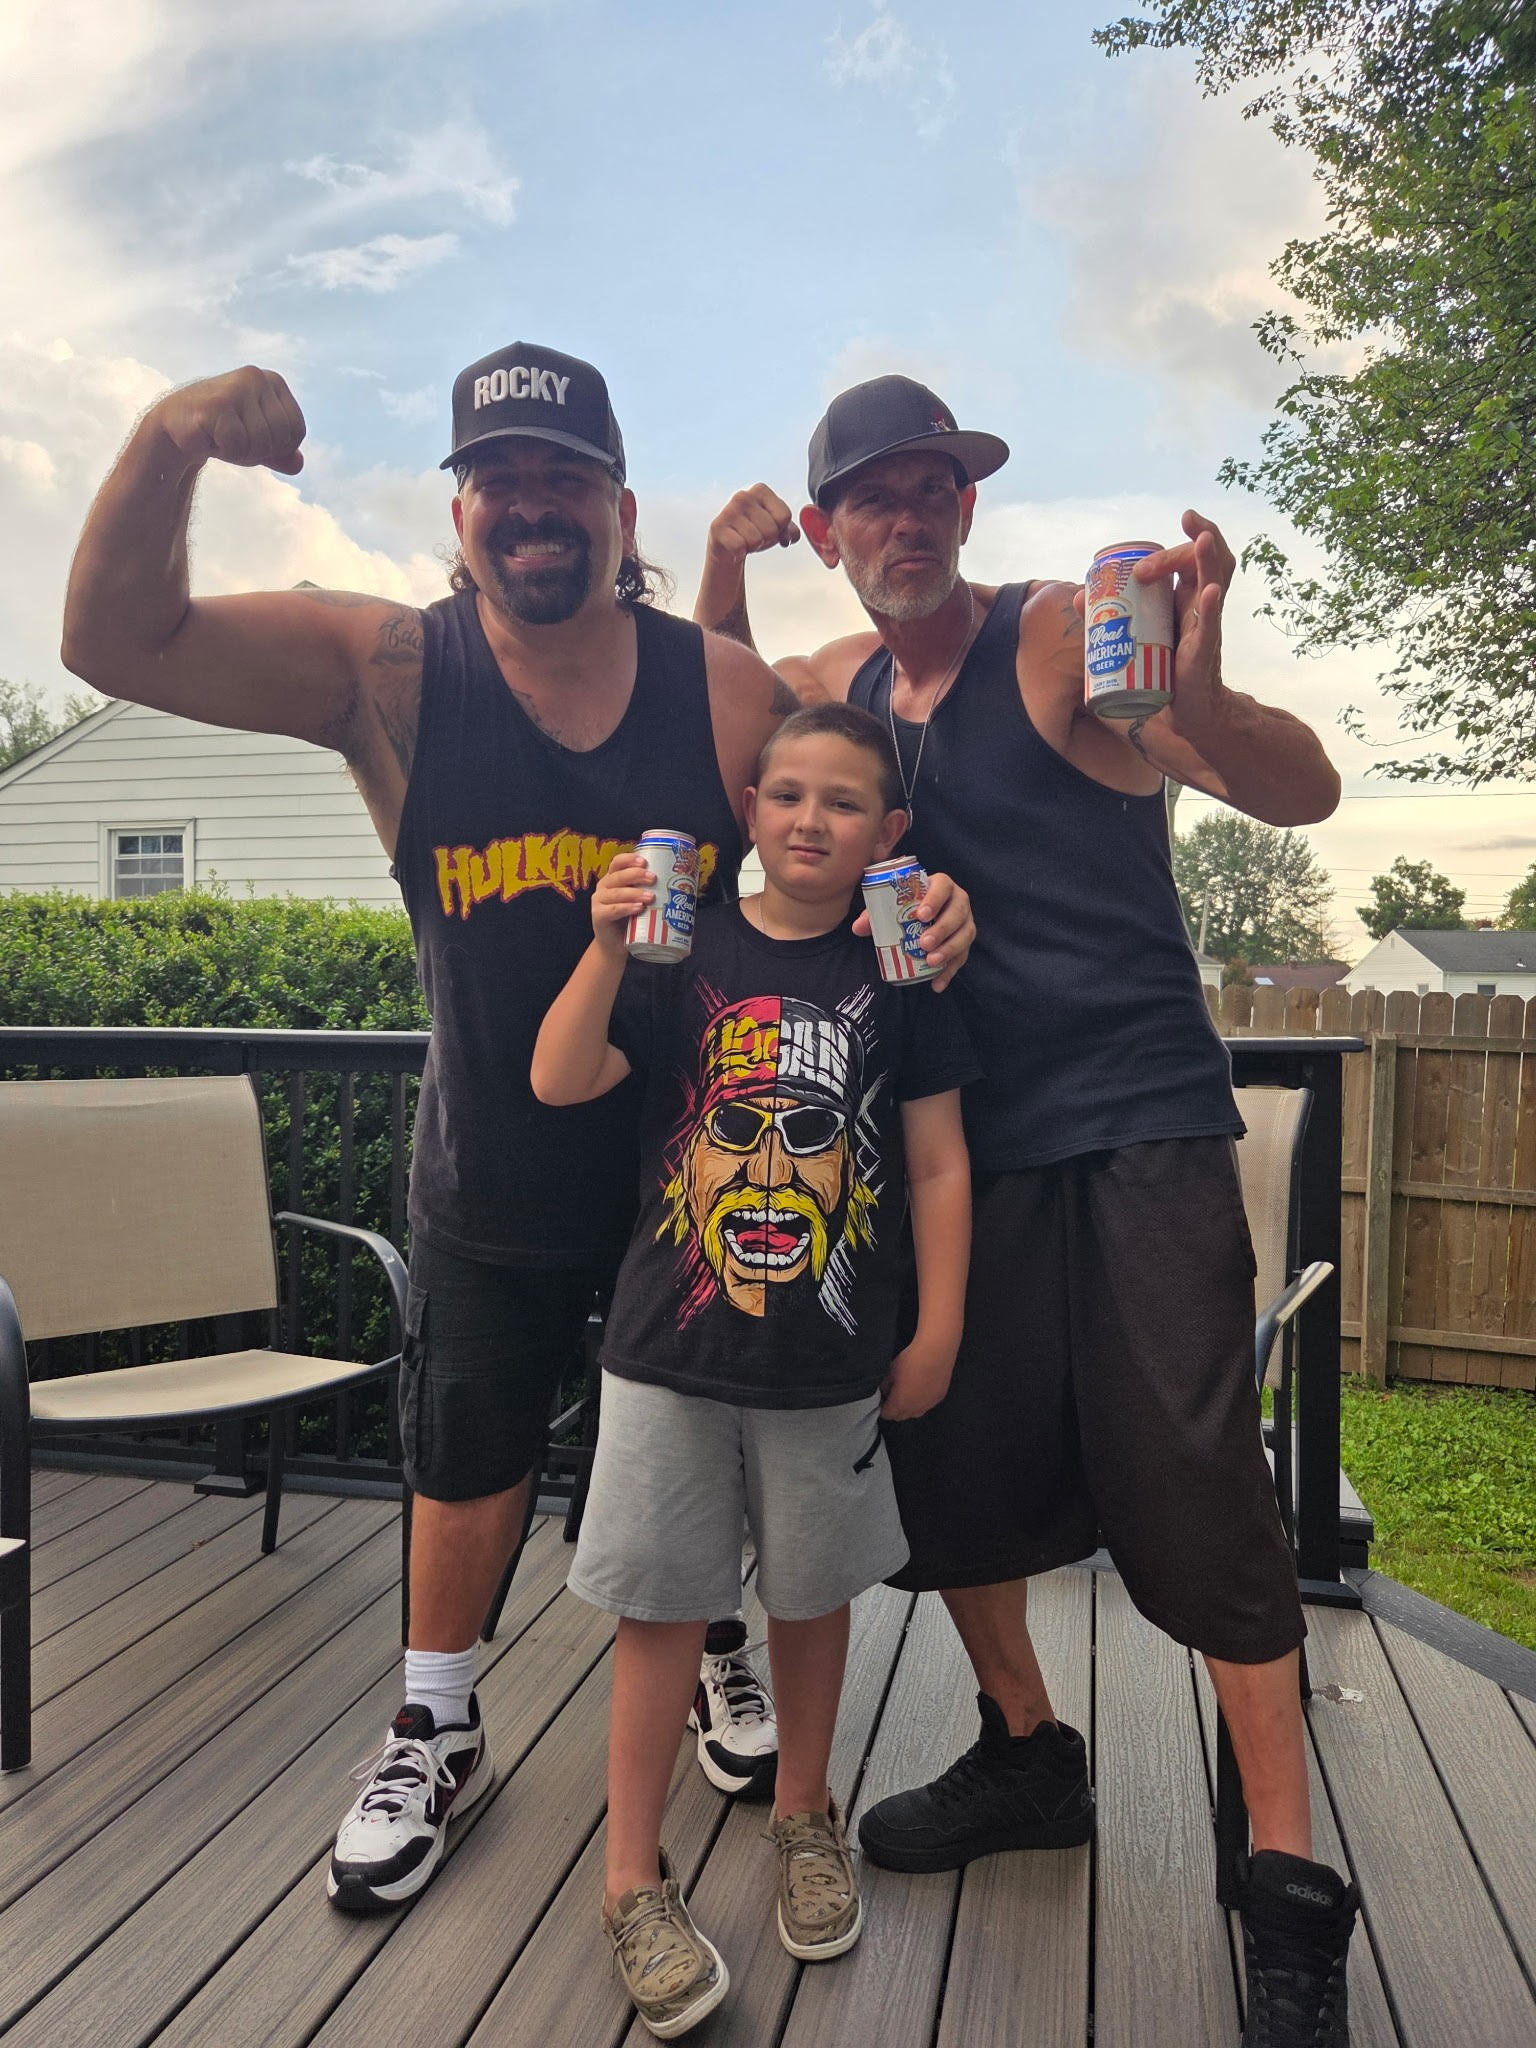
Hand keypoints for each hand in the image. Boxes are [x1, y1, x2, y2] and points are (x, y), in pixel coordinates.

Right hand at [150, 367, 306, 476]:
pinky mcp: (217, 403)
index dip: (278, 447)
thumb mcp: (258, 442)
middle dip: (260, 451)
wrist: (176, 425)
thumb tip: (298, 464)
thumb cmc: (222, 431)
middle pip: (281, 438)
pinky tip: (210, 436)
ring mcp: (237, 387)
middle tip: (235, 439)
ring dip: (241, 452)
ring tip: (221, 436)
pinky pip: (238, 445)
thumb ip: (282, 453)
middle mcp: (257, 377)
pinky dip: (225, 451)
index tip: (252, 436)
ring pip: (261, 443)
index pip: (297, 430)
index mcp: (273, 381)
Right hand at [590, 850, 652, 957]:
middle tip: (653, 878)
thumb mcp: (640, 902)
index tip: (645, 862)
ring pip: (616, 893)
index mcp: (613, 879)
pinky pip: (613, 910)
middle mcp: (604, 887)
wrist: (615, 945)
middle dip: (636, 875)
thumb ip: (649, 891)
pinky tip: (638, 908)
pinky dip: (626, 908)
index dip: (630, 860)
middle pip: (618, 876)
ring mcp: (599, 902)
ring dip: (635, 893)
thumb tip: (678, 884)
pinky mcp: (598, 916)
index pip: (618, 862)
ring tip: (650, 897)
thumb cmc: (630, 920)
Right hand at [705, 485, 799, 567]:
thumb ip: (790, 530)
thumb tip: (792, 536)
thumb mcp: (777, 529)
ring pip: (756, 540)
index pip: (784, 517)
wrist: (729, 547)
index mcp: (761, 490)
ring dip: (753, 547)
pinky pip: (739, 547)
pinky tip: (734, 548)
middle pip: (771, 530)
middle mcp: (743, 496)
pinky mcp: (717, 526)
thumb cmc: (755, 532)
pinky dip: (739, 553)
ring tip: (745, 540)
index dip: (780, 530)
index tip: (769, 529)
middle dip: (767, 540)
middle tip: (755, 536)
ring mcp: (729, 510)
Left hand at [852, 870, 974, 991]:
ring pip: (965, 934)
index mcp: (940, 886)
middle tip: (924, 943)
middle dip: (942, 928)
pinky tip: (937, 984)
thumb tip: (858, 928)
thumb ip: (873, 915)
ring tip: (931, 962)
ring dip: (950, 949)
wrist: (921, 917)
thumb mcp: (889, 908)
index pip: (943, 885)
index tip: (921, 915)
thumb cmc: (905, 909)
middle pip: (958, 911)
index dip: (935, 898)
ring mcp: (965, 921)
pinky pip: (962, 957)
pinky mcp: (965, 942)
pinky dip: (950, 971)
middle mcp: (958, 901)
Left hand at [880, 1336, 956, 1421]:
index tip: (882, 1400)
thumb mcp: (890, 1372)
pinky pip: (927, 1404)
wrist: (934, 1353)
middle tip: (892, 1396)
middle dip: (894, 1409)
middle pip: (900, 1416)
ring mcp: (928, 1405)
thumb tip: (884, 1391)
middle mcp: (915, 1409)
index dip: (882, 1408)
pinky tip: (920, 1388)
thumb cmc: (910, 1361)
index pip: (887, 1414)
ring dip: (908, 1407)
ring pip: (915, 1412)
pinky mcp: (939, 1398)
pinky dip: (921, 1401)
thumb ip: (884, 1385)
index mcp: (900, 1404)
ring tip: (907, 1393)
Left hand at [1132, 510, 1234, 736]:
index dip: (1171, 549)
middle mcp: (1204, 603)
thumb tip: (1080, 597)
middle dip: (1193, 542)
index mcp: (1190, 595)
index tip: (1139, 560)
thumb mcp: (1144, 631)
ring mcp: (1207, 623)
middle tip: (1181, 527)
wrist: (1186, 705)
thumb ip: (1115, 612)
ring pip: (1217, 581)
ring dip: (1208, 558)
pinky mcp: (1203, 649)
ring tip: (1201, 537)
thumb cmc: (1166, 664)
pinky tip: (1209, 591)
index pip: (1191, 558)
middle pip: (1211, 559)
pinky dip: (1209, 606)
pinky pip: (1210, 623)